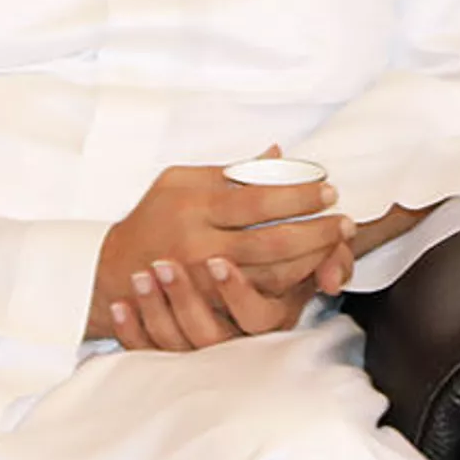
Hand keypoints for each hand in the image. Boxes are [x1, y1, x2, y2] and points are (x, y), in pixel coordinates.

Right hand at [86, 160, 353, 338]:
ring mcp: (206, 281)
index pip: (259, 199)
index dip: (299, 196)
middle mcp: (201, 244)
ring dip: (312, 259)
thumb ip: (231, 170)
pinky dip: (292, 284)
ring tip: (336, 243)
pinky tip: (311, 269)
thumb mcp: (180, 181)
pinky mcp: (210, 307)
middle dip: (317, 232)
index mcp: (195, 205)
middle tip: (346, 222)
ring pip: (273, 275)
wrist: (113, 269)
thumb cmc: (154, 217)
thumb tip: (278, 152)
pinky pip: (261, 299)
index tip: (328, 190)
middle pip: (273, 242)